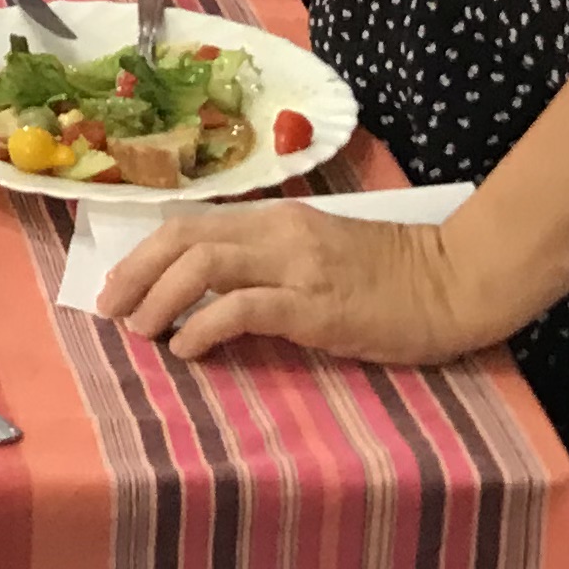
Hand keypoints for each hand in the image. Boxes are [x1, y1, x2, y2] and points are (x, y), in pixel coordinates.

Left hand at [100, 203, 475, 366]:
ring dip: (159, 298)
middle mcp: (280, 233)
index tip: (119, 285)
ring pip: (202, 266)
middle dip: (136, 273)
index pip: (191, 223)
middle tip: (110, 311)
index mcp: (277, 219)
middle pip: (183, 238)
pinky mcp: (315, 305)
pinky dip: (202, 326)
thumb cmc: (395, 276)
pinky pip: (241, 308)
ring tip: (141, 332)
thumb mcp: (322, 255)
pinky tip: (187, 349)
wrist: (458, 282)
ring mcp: (297, 267)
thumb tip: (209, 290)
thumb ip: (271, 262)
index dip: (145, 253)